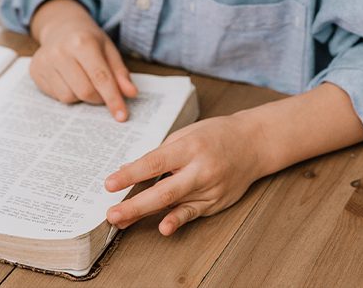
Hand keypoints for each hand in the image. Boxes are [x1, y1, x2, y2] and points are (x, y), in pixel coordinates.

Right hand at [29, 0, 136, 120]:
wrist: (61, 27)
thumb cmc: (89, 40)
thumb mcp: (109, 50)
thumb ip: (120, 73)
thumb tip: (131, 94)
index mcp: (82, 42)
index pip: (101, 77)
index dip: (113, 99)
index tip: (121, 116)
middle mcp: (60, 52)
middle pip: (85, 91)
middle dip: (98, 98)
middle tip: (104, 92)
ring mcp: (45, 62)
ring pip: (69, 97)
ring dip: (82, 97)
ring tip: (84, 79)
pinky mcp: (35, 72)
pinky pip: (56, 97)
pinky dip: (68, 94)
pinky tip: (69, 79)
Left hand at [104, 113, 262, 234]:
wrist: (253, 143)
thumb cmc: (216, 134)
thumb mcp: (187, 134)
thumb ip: (161, 153)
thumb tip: (130, 168)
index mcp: (190, 147)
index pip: (155, 162)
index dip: (131, 174)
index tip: (109, 183)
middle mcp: (200, 169)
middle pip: (163, 191)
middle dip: (134, 204)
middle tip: (111, 213)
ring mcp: (209, 188)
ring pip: (174, 204)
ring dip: (145, 214)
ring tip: (121, 221)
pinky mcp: (215, 202)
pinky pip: (192, 213)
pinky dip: (177, 221)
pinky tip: (164, 228)